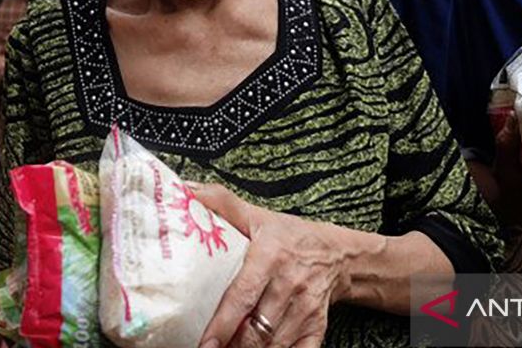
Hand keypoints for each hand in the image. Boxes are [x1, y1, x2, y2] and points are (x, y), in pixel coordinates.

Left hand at [195, 184, 348, 347]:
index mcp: (271, 257)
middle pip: (256, 329)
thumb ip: (220, 203)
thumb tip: (185, 189)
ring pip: (273, 345)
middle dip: (231, 345)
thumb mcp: (256, 215)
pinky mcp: (316, 328)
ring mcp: (306, 310)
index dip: (223, 322)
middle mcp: (290, 285)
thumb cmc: (289, 236)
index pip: (244, 296)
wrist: (336, 254)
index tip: (206, 342)